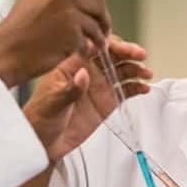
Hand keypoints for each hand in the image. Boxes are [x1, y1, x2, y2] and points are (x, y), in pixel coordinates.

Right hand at [0, 0, 110, 87]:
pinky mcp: (72, 33)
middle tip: (101, 29)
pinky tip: (76, 53)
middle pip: (100, 1)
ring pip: (98, 23)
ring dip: (98, 36)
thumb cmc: (19, 31)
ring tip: (94, 44)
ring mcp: (69, 12)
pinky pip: (89, 41)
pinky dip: (85, 49)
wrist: (6, 53)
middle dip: (103, 17)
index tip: (97, 5)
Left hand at [24, 36, 152, 161]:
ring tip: (145, 74)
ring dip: (135, 69)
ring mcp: (99, 86)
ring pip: (122, 71)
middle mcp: (88, 72)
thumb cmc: (40, 118)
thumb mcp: (52, 103)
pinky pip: (125, 90)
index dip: (110, 44)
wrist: (44, 142)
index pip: (94, 47)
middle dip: (127, 53)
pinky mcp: (107, 101)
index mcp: (72, 65)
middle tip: (140, 56)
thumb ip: (69, 89)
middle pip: (112, 55)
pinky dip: (136, 87)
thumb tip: (84, 73)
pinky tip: (143, 88)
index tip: (122, 48)